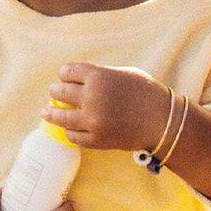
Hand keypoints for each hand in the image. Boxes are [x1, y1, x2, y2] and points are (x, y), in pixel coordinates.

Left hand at [49, 60, 166, 151]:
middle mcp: (92, 97)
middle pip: (60, 92)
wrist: (163, 120)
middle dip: (56, 90)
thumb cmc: (146, 93)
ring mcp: (92, 120)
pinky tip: (69, 129)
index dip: (64, 74)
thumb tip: (79, 79)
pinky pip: (73, 136)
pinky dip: (70, 131)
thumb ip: (101, 74)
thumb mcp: (124, 73)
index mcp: (98, 76)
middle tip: (54, 92)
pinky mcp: (96, 139)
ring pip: (61, 117)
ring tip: (47, 111)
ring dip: (51, 113)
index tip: (63, 77)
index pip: (68, 72)